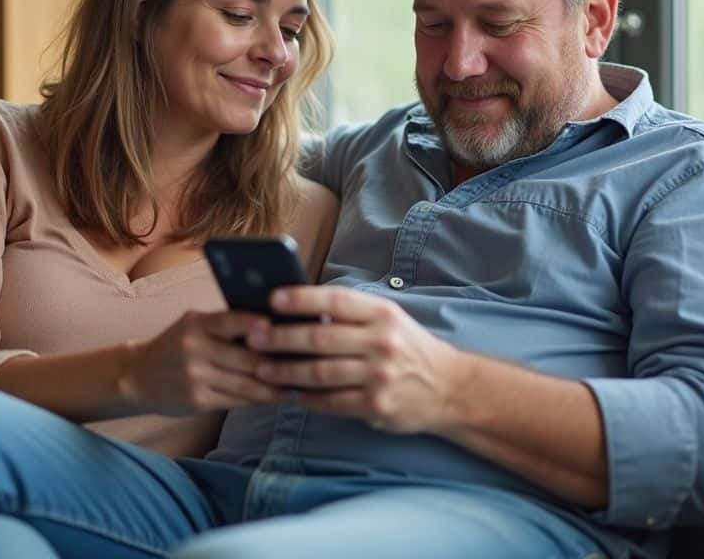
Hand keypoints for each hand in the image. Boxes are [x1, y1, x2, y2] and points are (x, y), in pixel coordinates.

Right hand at [117, 310, 284, 415]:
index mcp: (196, 323)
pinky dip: (260, 399)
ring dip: (276, 386)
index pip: (232, 320)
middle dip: (279, 361)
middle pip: (246, 357)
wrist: (138, 376)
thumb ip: (226, 325)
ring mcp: (195, 377)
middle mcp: (194, 348)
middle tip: (308, 361)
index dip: (259, 325)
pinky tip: (277, 397)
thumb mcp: (194, 326)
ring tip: (299, 383)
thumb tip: (276, 327)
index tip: (285, 327)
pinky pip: (236, 401)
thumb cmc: (178, 345)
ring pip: (246, 383)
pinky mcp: (197, 401)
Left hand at [247, 287, 465, 433]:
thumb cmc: (409, 348)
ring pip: (321, 373)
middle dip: (281, 338)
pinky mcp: (377, 405)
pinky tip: (292, 395)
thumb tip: (298, 310)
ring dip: (286, 372)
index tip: (272, 299)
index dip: (301, 299)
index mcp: (382, 314)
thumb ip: (351, 316)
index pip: (336, 302)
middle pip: (320, 339)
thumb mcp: (389, 321)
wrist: (450, 387)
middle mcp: (382, 342)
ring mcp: (380, 376)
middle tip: (253, 339)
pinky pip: (332, 402)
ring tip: (262, 369)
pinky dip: (308, 399)